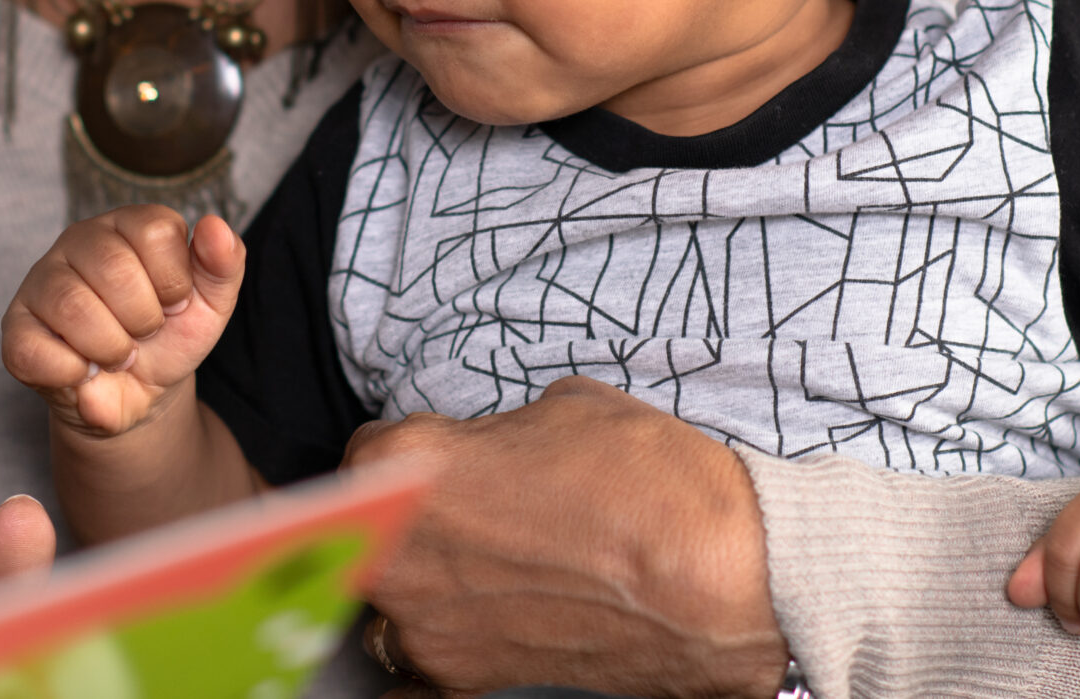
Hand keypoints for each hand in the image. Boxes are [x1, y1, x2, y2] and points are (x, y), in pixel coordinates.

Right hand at [2, 207, 243, 434]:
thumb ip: (224, 264)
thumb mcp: (211, 305)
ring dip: (110, 349)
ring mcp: (41, 279)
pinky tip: (82, 369)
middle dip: (143, 320)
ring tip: (115, 352)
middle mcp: (79, 239)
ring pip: (74, 307)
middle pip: (115, 270)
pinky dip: (72, 372)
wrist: (139, 394)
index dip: (174, 284)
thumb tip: (215, 225)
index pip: (156, 232)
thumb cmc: (169, 338)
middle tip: (141, 333)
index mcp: (128, 224)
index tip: (171, 305)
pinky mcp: (15, 325)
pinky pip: (36, 349)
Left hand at [343, 376, 789, 698]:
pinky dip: (439, 643)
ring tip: (484, 567)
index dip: (407, 457)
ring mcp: (425, 624)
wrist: (720, 580)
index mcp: (404, 464)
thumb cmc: (648, 482)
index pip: (364, 458)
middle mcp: (396, 549)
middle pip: (360, 531)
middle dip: (401, 519)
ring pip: (384, 600)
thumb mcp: (561, 409)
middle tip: (465, 513)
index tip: (438, 462)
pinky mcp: (463, 679)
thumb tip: (486, 449)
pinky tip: (485, 620)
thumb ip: (493, 433)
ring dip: (416, 582)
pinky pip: (416, 663)